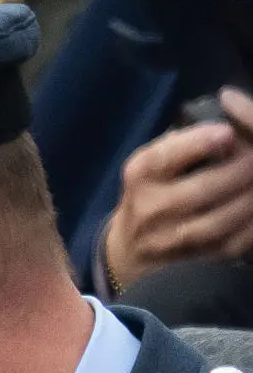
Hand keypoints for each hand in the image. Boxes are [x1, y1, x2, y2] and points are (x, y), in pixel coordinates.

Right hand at [105, 87, 252, 289]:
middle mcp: (147, 208)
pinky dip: (250, 227)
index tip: (227, 132)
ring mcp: (166, 239)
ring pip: (217, 221)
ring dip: (249, 200)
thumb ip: (187, 141)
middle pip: (200, 189)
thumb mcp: (155, 161)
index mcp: (139, 174)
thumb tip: (233, 112)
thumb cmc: (151, 190)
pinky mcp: (188, 260)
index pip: (165, 157)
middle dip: (241, 170)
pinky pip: (227, 244)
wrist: (130, 247)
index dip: (199, 143)